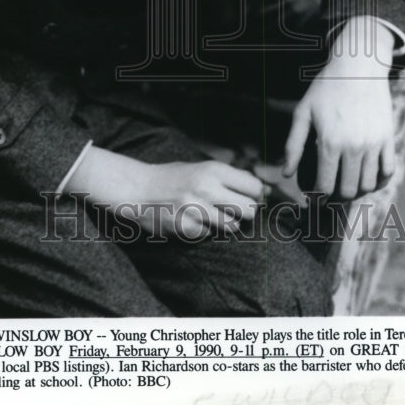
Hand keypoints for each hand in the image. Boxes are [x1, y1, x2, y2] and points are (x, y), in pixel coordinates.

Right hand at [64, 148, 266, 239]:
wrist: (138, 189)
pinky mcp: (187, 228)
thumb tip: (266, 190)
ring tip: (213, 215)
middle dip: (246, 212)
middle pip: (249, 209)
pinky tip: (194, 220)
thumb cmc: (174, 177)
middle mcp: (207, 188)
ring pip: (233, 226)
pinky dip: (206, 231)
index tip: (251, 197)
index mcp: (213, 169)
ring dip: (227, 224)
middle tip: (235, 210)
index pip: (254, 187)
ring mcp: (197, 209)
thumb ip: (231, 178)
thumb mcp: (202, 168)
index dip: (257, 195)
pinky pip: (210, 235)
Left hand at [282, 17, 396, 198]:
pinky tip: (368, 176)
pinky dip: (379, 179)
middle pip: (348, 190)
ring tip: (347, 182)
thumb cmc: (326, 88)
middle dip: (337, 195)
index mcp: (330, 143)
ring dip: (357, 189)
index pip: (325, 186)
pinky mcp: (388, 138)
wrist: (358, 66)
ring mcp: (374, 143)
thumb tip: (286, 173)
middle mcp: (354, 147)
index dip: (318, 197)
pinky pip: (388, 170)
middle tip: (330, 191)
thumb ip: (294, 144)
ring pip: (369, 185)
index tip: (315, 196)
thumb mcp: (303, 112)